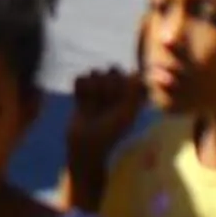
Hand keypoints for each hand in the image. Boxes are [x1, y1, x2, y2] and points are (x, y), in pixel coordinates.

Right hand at [64, 67, 144, 193]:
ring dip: (93, 89)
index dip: (125, 83)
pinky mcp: (81, 94)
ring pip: (95, 72)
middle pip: (113, 70)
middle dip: (108, 85)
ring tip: (92, 106)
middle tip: (105, 105)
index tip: (122, 98)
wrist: (85, 146)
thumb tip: (136, 72)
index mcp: (130, 95)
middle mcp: (115, 90)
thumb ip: (134, 92)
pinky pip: (80, 78)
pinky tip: (81, 102)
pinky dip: (79, 89)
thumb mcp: (126, 114)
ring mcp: (97, 91)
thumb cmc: (109, 133)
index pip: (130, 75)